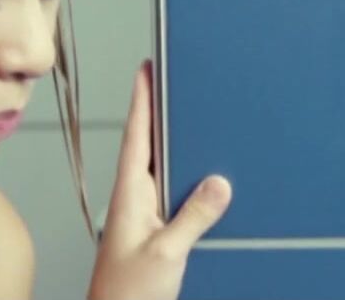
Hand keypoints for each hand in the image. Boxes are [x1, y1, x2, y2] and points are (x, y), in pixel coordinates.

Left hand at [87, 60, 232, 299]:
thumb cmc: (126, 295)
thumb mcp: (166, 251)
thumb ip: (193, 216)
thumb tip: (219, 182)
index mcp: (130, 196)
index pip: (136, 135)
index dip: (141, 99)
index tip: (147, 68)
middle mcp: (135, 201)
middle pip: (149, 146)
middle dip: (160, 113)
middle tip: (173, 82)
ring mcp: (144, 218)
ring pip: (163, 171)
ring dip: (175, 146)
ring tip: (192, 120)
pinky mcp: (156, 235)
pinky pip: (174, 197)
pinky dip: (187, 180)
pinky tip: (203, 179)